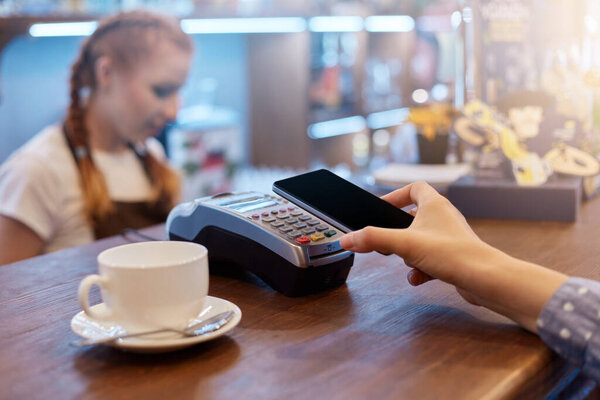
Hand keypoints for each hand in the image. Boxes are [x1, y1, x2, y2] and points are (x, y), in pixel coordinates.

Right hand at [339, 181, 567, 331]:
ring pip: (422, 240)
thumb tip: (346, 239)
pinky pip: (432, 258)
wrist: (485, 279)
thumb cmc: (452, 254)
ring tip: (407, 262)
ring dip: (409, 253)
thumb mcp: (404, 244)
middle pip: (415, 216)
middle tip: (389, 242)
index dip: (396, 195)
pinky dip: (421, 268)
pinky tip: (418, 278)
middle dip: (399, 232)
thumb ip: (373, 239)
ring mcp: (451, 237)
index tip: (381, 208)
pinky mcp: (455, 257)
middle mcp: (445, 217)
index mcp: (435, 204)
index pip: (414, 187)